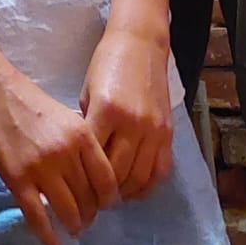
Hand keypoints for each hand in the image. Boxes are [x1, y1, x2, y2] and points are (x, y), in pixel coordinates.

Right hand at [0, 63, 118, 244]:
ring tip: (74, 229)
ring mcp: (41, 169)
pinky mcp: (18, 180)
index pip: (107, 181)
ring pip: (68, 211)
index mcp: (82, 136)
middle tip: (87, 219)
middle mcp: (66, 154)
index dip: (109, 199)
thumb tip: (95, 179)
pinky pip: (37, 217)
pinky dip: (47, 235)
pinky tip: (53, 244)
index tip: (105, 205)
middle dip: (91, 215)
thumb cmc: (33, 104)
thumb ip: (83, 146)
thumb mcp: (68, 117)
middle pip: (89, 199)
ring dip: (74, 226)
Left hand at [81, 24, 172, 200]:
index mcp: (107, 111)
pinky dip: (147, 186)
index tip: (77, 189)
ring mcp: (154, 130)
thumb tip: (82, 160)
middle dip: (103, 192)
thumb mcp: (87, 92)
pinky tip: (134, 189)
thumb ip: (87, 126)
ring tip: (112, 196)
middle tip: (93, 199)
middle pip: (117, 174)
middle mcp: (133, 123)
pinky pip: (160, 171)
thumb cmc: (106, 64)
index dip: (84, 179)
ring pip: (140, 178)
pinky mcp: (168, 133)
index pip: (94, 159)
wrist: (140, 45)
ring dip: (125, 192)